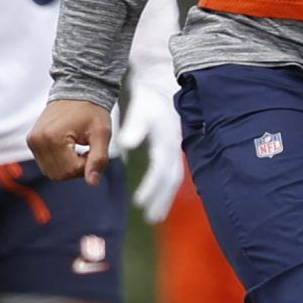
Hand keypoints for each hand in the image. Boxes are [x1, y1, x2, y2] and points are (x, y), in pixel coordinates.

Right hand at [28, 98, 113, 183]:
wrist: (77, 89)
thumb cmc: (92, 110)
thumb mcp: (101, 134)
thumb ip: (98, 159)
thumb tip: (92, 183)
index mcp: (53, 137)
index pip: (70, 171)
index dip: (86, 165)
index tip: (93, 148)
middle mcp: (38, 140)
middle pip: (59, 175)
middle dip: (76, 168)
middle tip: (86, 149)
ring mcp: (32, 141)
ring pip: (51, 172)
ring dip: (68, 167)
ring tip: (77, 148)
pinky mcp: (32, 141)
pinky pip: (46, 164)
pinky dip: (60, 162)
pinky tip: (69, 148)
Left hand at [115, 89, 184, 223]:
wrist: (162, 84)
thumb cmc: (150, 99)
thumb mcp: (141, 112)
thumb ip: (133, 129)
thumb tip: (125, 146)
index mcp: (167, 142)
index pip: (161, 171)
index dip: (152, 188)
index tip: (140, 203)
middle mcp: (175, 148)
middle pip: (171, 180)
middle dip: (163, 200)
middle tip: (152, 218)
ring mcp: (176, 147)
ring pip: (173, 178)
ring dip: (165, 196)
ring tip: (155, 214)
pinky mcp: (173, 146)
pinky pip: (171, 171)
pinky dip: (165, 186)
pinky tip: (157, 194)